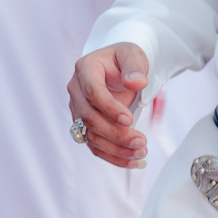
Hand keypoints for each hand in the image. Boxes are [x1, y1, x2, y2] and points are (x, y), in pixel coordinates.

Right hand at [67, 42, 149, 168]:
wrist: (119, 69)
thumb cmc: (125, 60)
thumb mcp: (133, 55)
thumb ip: (134, 67)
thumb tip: (137, 82)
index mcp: (85, 69)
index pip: (92, 92)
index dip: (109, 107)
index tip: (129, 119)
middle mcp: (76, 90)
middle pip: (89, 118)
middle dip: (115, 133)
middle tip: (141, 141)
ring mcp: (78, 109)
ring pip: (90, 136)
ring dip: (116, 149)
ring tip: (142, 153)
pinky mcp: (85, 126)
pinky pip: (95, 145)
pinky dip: (114, 156)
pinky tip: (134, 162)